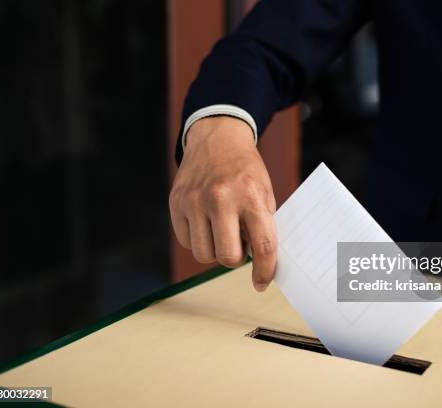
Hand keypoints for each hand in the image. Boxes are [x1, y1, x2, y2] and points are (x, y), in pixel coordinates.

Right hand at [169, 116, 277, 290]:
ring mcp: (195, 201)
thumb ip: (263, 226)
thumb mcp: (264, 192)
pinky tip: (205, 221)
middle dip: (235, 259)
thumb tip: (262, 265)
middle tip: (239, 245)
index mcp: (251, 196)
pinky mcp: (176, 203)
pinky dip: (198, 239)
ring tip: (221, 230)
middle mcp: (221, 198)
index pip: (262, 245)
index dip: (264, 271)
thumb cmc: (245, 171)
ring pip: (204, 255)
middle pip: (228, 258)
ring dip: (215, 250)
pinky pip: (187, 242)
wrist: (216, 139)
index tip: (261, 282)